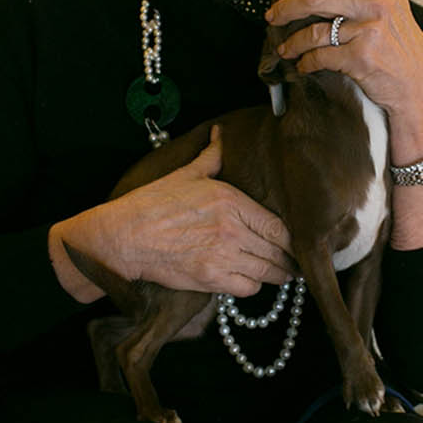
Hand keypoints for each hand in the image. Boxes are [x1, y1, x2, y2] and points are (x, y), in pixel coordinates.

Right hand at [51, 126, 294, 301]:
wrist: (125, 237)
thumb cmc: (152, 204)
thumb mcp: (185, 174)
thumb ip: (212, 157)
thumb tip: (220, 134)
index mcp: (230, 201)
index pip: (279, 225)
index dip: (294, 238)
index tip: (297, 242)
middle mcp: (231, 229)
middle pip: (278, 251)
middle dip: (290, 260)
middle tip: (295, 263)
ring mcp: (222, 256)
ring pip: (267, 272)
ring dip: (277, 275)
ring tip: (282, 275)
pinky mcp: (210, 279)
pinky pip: (248, 288)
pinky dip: (253, 286)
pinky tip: (251, 279)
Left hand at [265, 0, 422, 163]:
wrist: (418, 87)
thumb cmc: (401, 46)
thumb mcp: (392, 6)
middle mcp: (375, 2)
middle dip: (286, 8)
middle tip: (273, 15)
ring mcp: (368, 30)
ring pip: (312, 31)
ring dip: (292, 42)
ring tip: (284, 48)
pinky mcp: (360, 57)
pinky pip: (319, 57)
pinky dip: (306, 63)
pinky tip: (304, 65)